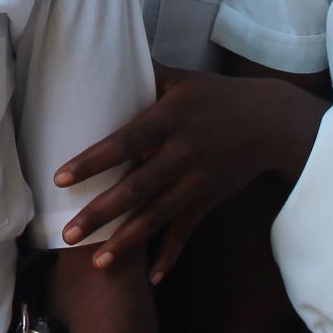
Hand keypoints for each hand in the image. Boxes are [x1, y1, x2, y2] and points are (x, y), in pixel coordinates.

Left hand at [55, 69, 315, 282]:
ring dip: (126, 241)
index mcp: (168, 121)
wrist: (271, 122)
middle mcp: (180, 154)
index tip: (62, 178)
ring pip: (156, 216)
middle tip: (69, 234)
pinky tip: (153, 277)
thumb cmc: (218, 96)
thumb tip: (111, 55)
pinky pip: (187, 230)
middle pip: (136, 189)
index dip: (93, 161)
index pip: (123, 143)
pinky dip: (171, 254)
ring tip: (97, 261)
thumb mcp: (183, 80)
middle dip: (101, 214)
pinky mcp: (208, 199)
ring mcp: (196, 181)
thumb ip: (147, 76)